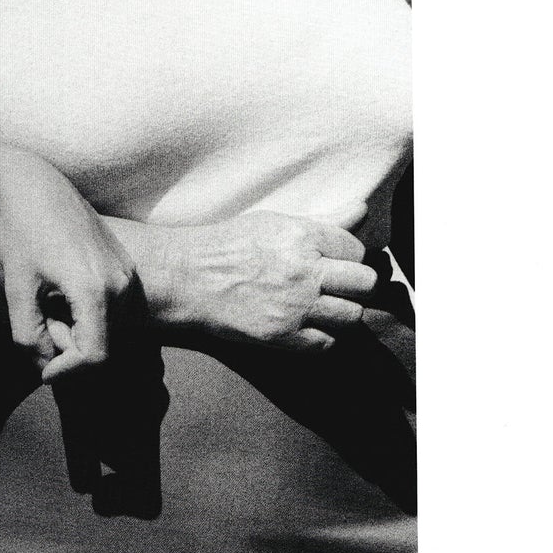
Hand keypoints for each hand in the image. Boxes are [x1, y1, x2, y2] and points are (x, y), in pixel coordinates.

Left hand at [0, 157, 138, 379]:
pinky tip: (65, 298)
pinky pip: (117, 311)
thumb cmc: (21, 234)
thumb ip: (29, 336)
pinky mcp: (127, 268)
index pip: (95, 357)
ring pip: (113, 331)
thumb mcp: (16, 290)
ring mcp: (128, 274)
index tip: (43, 371)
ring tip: (52, 310)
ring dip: (83, 334)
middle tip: (42, 324)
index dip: (67, 372)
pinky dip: (93, 318)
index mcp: (95, 289)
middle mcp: (121, 283)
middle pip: (105, 346)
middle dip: (72, 350)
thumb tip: (45, 367)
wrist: (37, 187)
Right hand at [149, 210, 376, 353]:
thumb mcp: (275, 223)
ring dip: (343, 311)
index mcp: (303, 237)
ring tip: (324, 306)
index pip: (356, 249)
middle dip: (356, 284)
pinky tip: (308, 325)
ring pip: (352, 316)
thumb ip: (324, 221)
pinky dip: (323, 336)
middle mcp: (304, 272)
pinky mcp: (282, 337)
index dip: (347, 256)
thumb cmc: (229, 246)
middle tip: (337, 286)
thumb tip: (362, 209)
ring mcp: (294, 307)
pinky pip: (327, 343)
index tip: (332, 261)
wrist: (187, 279)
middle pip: (365, 284)